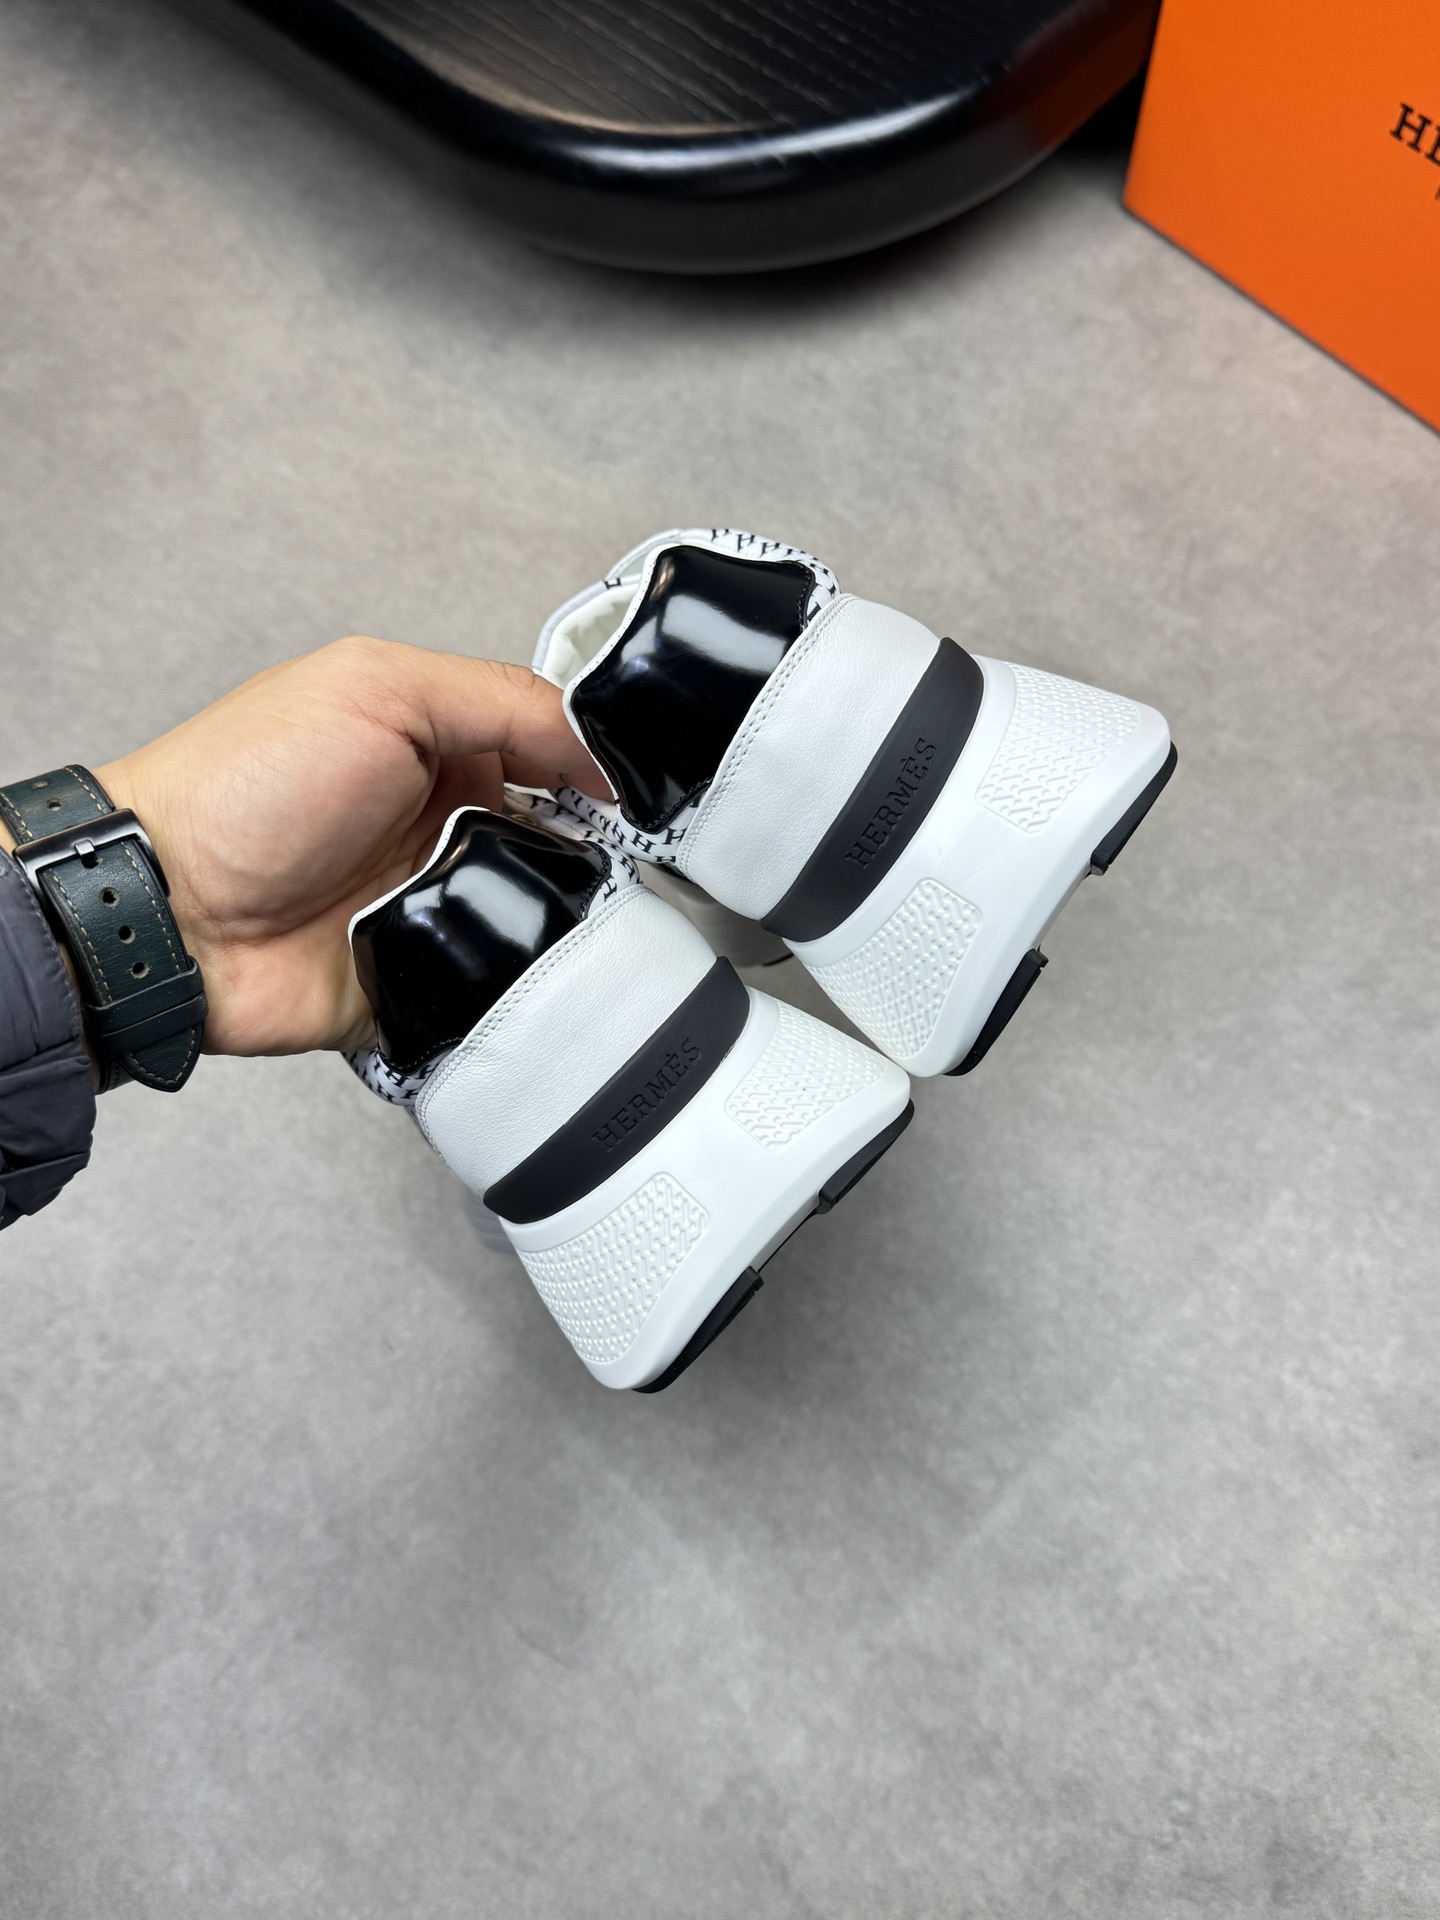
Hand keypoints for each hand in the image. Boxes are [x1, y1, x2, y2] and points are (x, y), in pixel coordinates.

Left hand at [95, 637, 609, 1056]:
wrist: (165, 915)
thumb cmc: (242, 788)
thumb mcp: (379, 691)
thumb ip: (499, 701)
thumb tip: (596, 745)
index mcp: (433, 743)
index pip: (550, 747)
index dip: (599, 764)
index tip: (640, 787)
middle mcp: (439, 822)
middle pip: (561, 838)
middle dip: (590, 848)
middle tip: (609, 853)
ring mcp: (431, 903)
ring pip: (541, 916)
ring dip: (553, 913)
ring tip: (552, 906)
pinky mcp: (424, 981)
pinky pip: (499, 988)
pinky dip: (514, 979)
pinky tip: (523, 964)